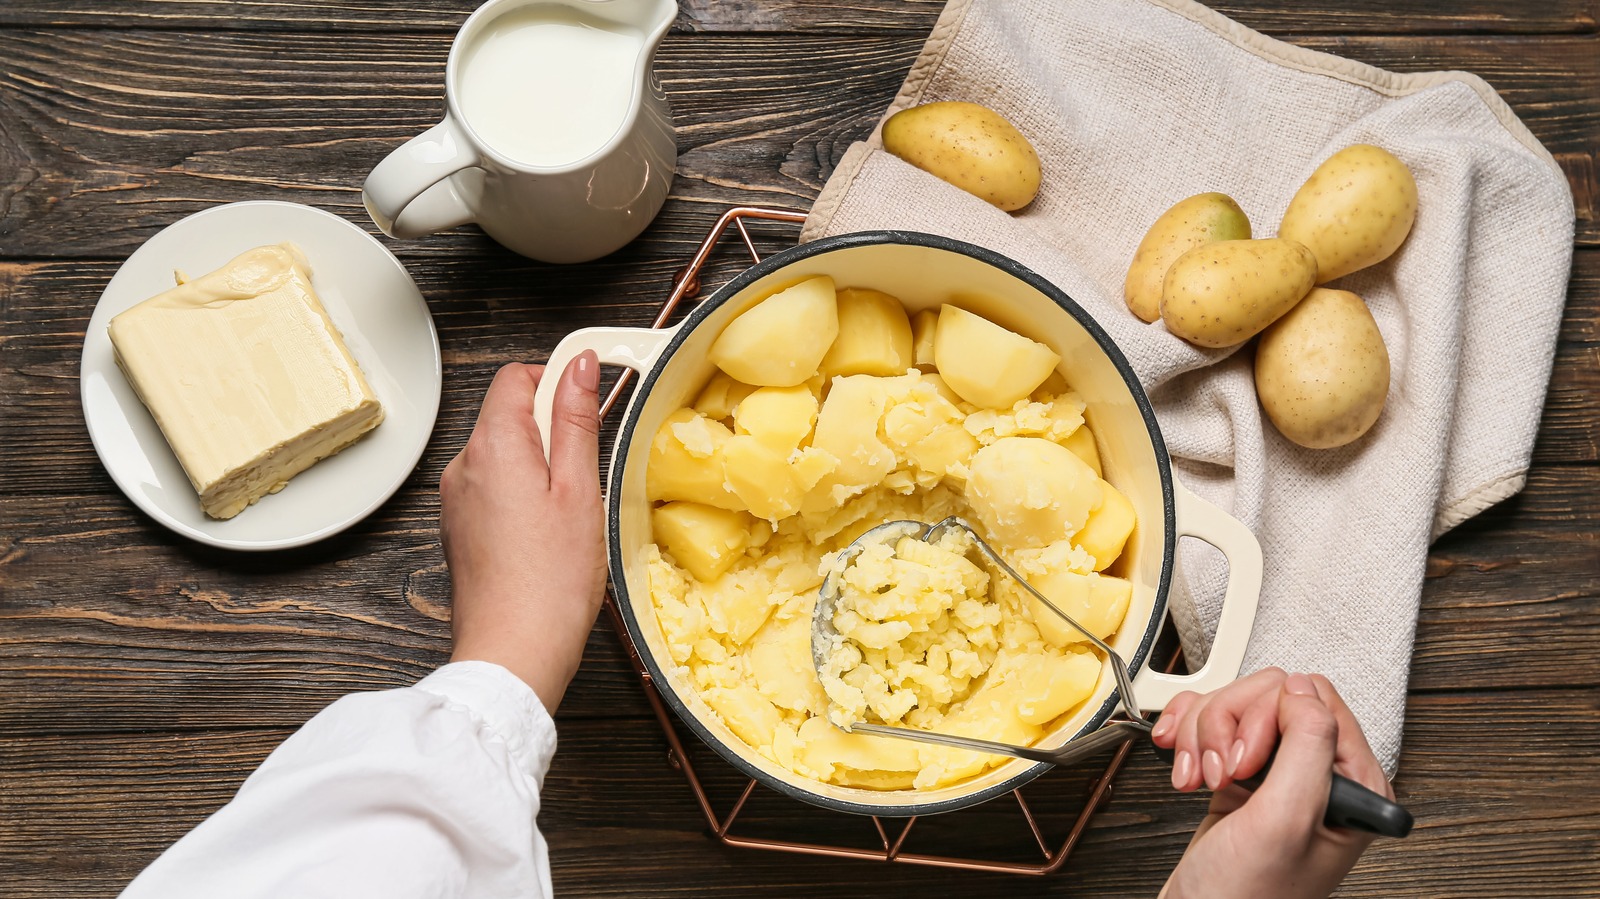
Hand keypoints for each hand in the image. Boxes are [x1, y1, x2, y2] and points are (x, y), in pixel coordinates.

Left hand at [440, 357, 605, 711]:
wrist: (513, 653)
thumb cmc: (550, 582)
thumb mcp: (580, 489)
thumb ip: (577, 420)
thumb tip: (579, 366)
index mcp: (492, 446)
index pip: (516, 376)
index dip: (556, 379)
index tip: (590, 396)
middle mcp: (463, 467)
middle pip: (509, 415)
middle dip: (552, 428)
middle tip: (588, 470)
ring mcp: (457, 500)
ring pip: (504, 454)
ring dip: (539, 465)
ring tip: (570, 509)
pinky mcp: (460, 530)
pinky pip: (494, 489)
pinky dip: (523, 495)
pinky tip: (548, 532)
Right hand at [1151, 669, 1392, 898]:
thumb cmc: (1246, 897)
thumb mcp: (1285, 820)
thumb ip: (1307, 745)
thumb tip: (1301, 688)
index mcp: (1353, 783)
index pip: (1314, 699)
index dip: (1269, 718)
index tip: (1245, 761)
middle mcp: (1320, 774)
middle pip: (1268, 696)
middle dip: (1228, 727)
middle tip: (1221, 772)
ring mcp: (1278, 773)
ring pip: (1235, 706)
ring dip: (1203, 736)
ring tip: (1197, 777)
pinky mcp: (1241, 773)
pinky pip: (1212, 723)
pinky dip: (1188, 736)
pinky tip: (1183, 764)